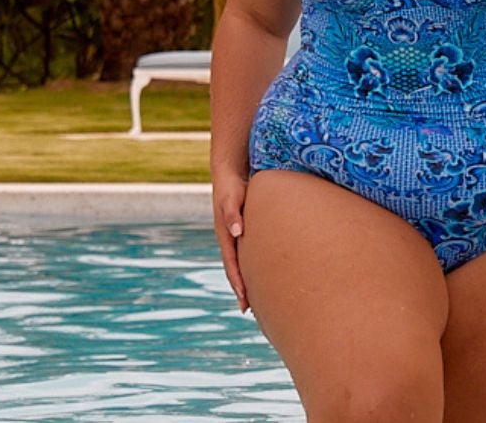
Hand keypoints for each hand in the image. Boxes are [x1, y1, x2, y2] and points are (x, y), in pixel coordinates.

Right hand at [214, 171, 249, 312]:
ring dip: (245, 281)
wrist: (230, 175)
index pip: (231, 264)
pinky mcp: (243, 232)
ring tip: (254, 300)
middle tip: (248, 310)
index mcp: (224, 236)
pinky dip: (251, 267)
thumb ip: (233, 214)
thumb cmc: (232, 186)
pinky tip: (261, 275)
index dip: (237, 281)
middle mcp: (229, 240)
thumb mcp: (231, 198)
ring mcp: (235, 237)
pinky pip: (247, 254)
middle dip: (240, 289)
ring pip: (240, 264)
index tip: (244, 297)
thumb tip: (237, 231)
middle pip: (234, 269)